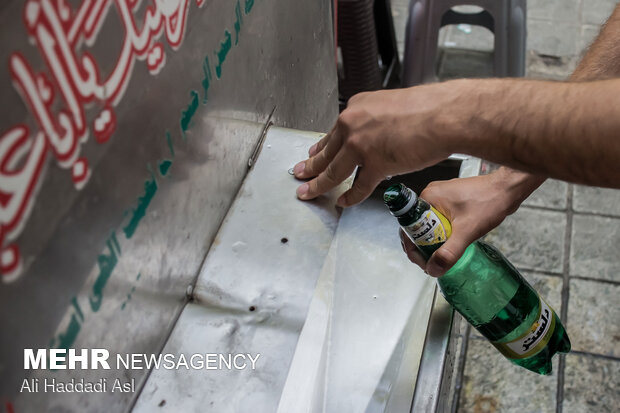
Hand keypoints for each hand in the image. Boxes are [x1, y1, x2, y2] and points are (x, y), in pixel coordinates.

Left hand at [293, 81, 471, 205]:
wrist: (444, 115)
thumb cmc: (427, 109)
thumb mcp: (389, 106)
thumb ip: (373, 121)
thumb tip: (370, 138)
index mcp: (356, 109)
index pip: (332, 133)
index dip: (319, 148)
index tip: (311, 155)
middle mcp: (353, 125)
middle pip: (326, 152)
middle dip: (310, 166)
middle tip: (298, 175)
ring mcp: (361, 146)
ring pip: (333, 171)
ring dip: (318, 185)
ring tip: (307, 193)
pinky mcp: (375, 165)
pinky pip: (358, 186)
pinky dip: (350, 197)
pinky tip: (343, 203)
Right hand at [400, 168, 544, 276]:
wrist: (508, 189)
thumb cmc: (490, 201)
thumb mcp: (467, 231)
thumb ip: (449, 252)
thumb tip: (434, 269)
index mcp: (428, 198)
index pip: (409, 227)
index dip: (413, 248)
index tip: (423, 261)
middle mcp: (431, 196)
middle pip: (417, 228)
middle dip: (423, 247)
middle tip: (434, 261)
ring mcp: (441, 198)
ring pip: (429, 226)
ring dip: (434, 241)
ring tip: (444, 254)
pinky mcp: (451, 201)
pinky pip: (440, 221)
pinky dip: (444, 234)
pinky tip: (453, 242)